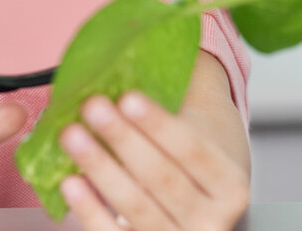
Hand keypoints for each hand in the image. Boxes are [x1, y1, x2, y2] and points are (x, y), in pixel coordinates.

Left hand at [58, 92, 249, 230]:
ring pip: (137, 207)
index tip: (128, 97)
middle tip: (92, 106)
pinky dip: (90, 210)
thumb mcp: (198, 138)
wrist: (201, 206)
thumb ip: (164, 121)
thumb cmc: (191, 162)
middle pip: (163, 178)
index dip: (160, 125)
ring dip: (101, 168)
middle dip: (124, 139)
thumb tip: (114, 84)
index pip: (194, 151)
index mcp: (231, 186)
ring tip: (72, 135)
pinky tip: (70, 181)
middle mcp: (214, 221)